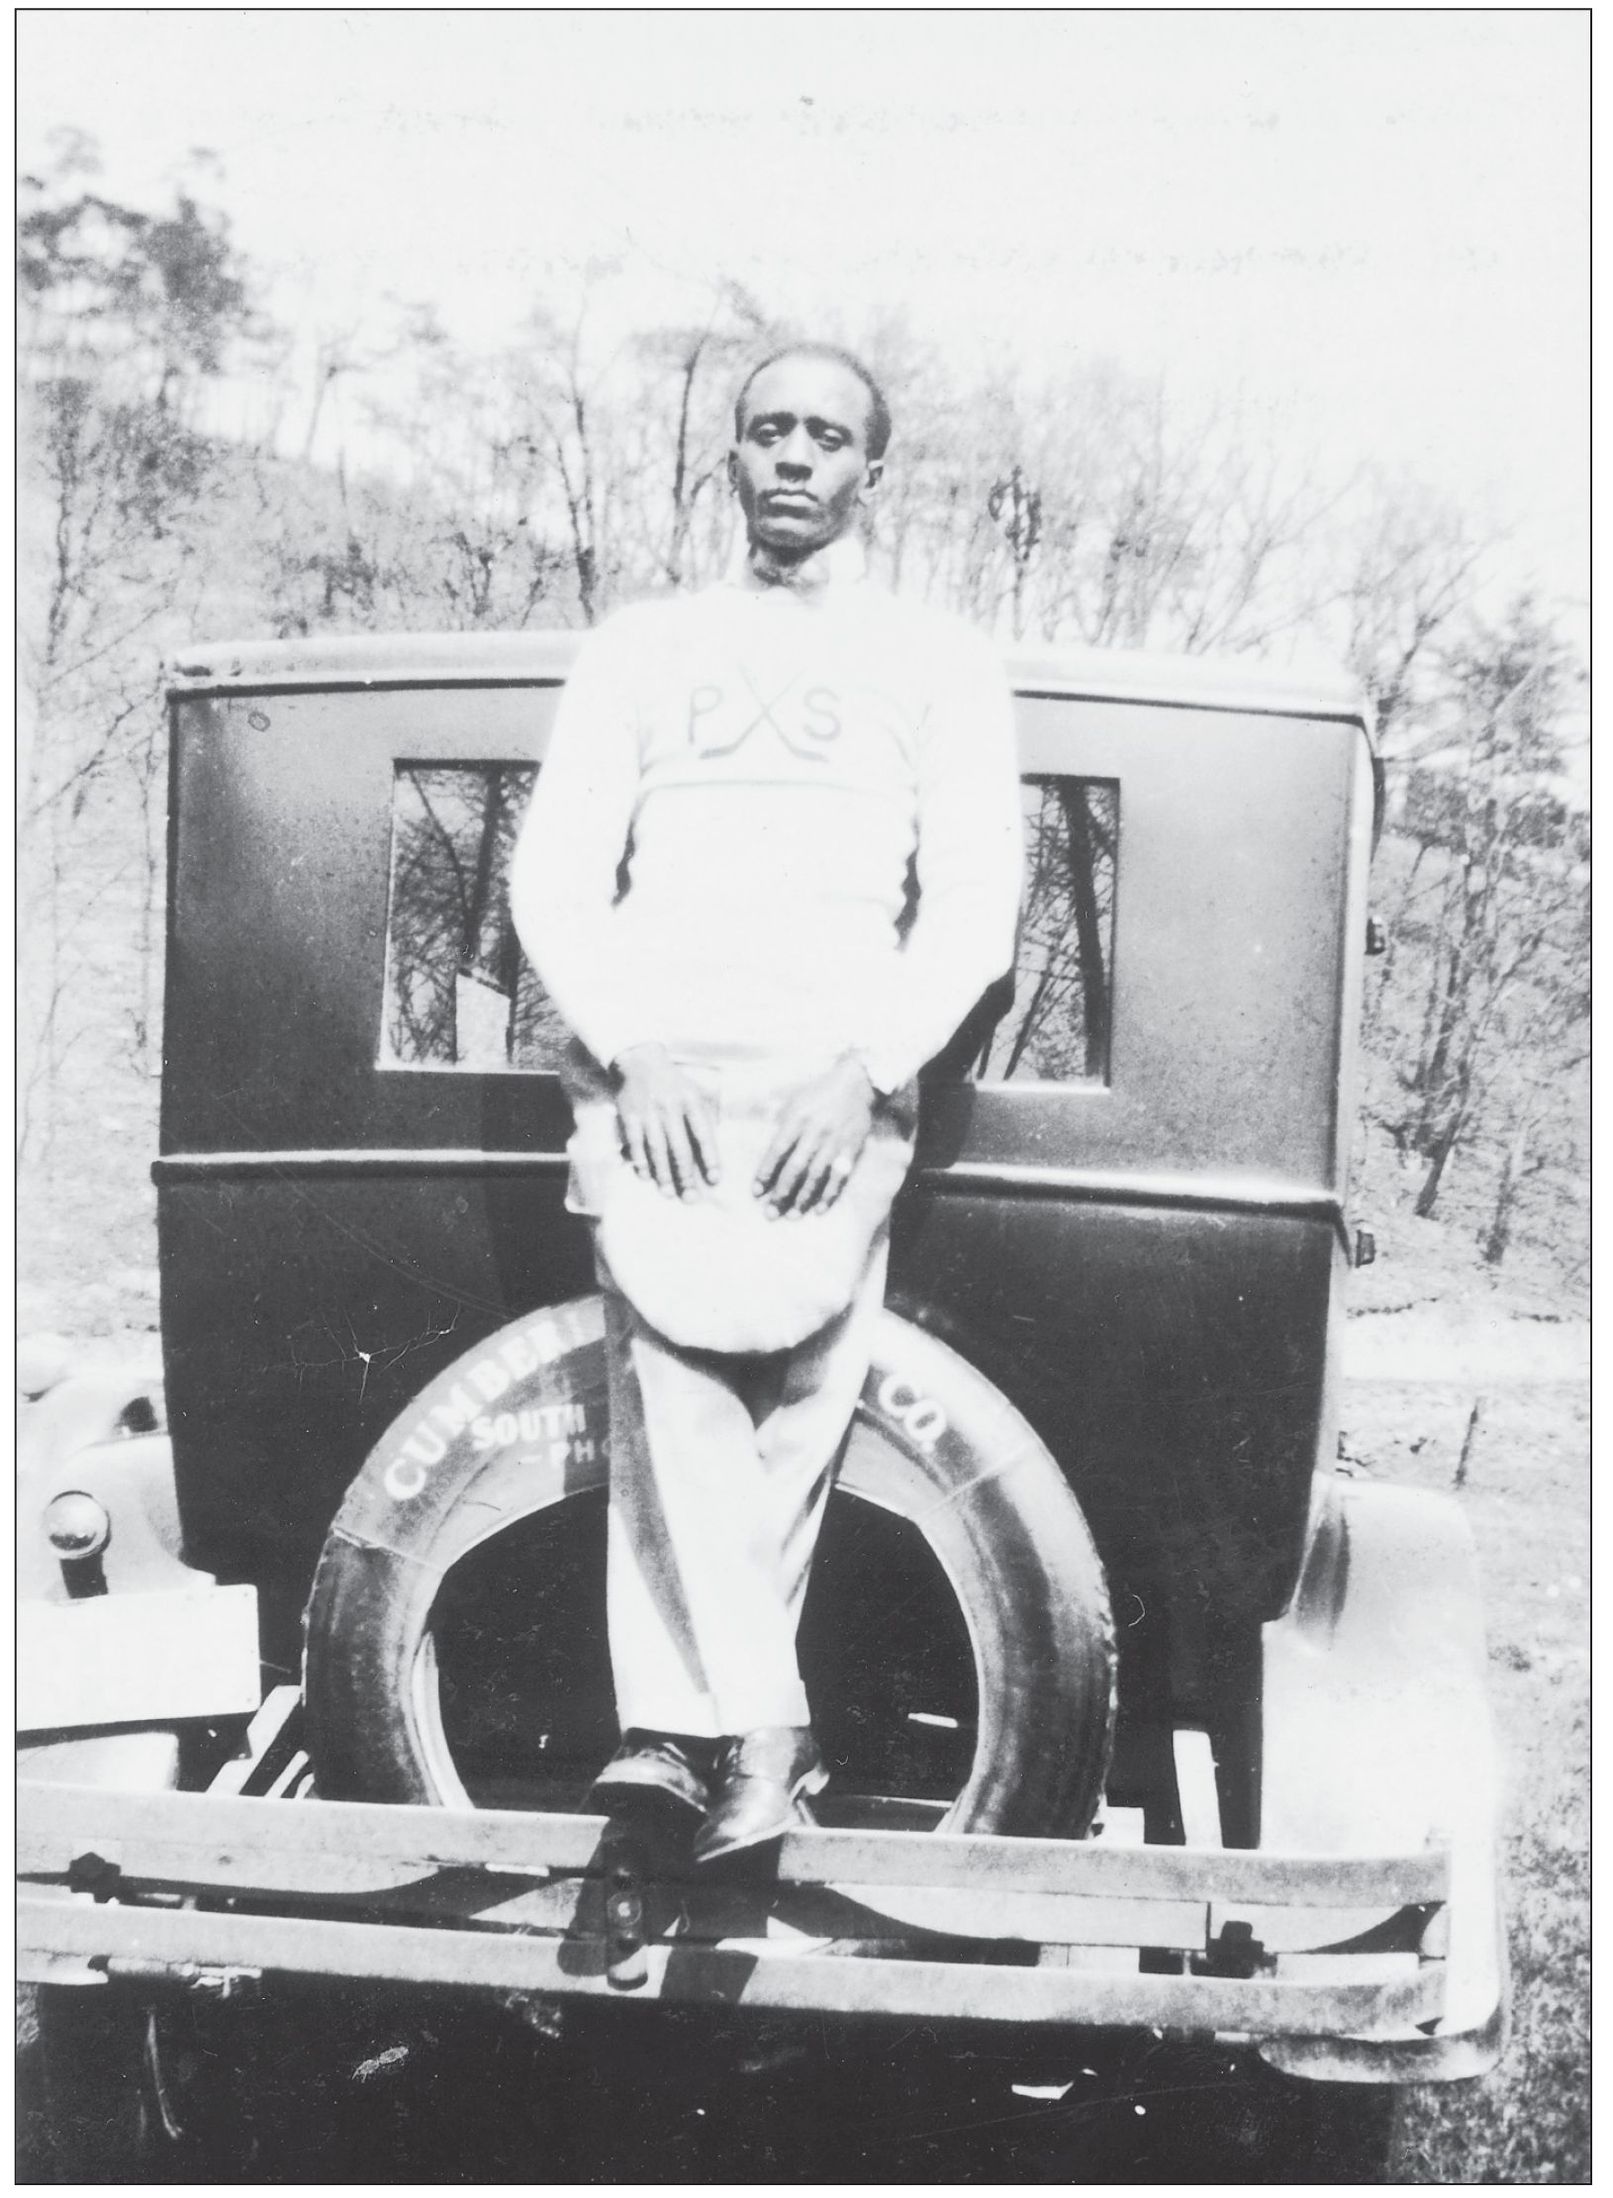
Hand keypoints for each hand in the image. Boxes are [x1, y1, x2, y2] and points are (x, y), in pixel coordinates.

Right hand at [613, 1045, 719, 1199]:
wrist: (639, 1061)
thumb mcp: (695, 1092)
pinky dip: (640, 1162)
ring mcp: (648, 1112)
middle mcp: (669, 1107)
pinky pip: (635, 1144)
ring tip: (668, 1193)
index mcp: (690, 1100)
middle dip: (685, 1175)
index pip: (703, 1133)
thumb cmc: (673, 1084)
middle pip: (679, 1147)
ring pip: (656, 1149)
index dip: (710, 1158)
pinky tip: (646, 1177)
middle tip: (690, 1198)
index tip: (715, 1180)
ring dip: (662, 1174)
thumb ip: (704, 1119)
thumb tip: (711, 1154)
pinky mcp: (629, 1117)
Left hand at [754, 1056, 875, 1217]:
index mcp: (797, 1118)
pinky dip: (829, 1194)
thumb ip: (780, 1125)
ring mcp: (835, 1141)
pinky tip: (819, 1209)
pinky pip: (840, 1176)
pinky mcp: (852, 1148)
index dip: (765, 1173)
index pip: (777, 1151)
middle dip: (781, 1193)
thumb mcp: (794, 1102)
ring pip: (816, 1175)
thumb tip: (766, 1154)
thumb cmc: (818, 1093)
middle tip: (770, 1213)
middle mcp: (815, 1131)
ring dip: (803, 1198)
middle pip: (796, 1168)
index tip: (756, 1192)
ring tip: (792, 1215)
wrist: (856, 1084)